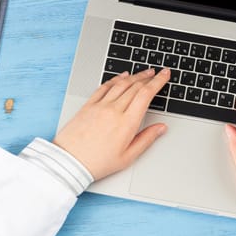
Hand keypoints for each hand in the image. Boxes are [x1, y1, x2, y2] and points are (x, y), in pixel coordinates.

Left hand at [53, 68, 169, 180]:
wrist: (70, 161)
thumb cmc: (98, 162)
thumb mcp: (128, 157)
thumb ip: (147, 139)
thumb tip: (161, 128)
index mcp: (127, 123)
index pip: (146, 94)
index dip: (158, 82)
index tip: (165, 75)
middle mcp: (114, 110)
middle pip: (135, 86)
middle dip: (149, 77)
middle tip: (157, 72)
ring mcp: (100, 106)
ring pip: (121, 84)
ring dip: (134, 76)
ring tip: (143, 73)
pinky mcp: (89, 105)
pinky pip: (104, 87)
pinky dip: (115, 79)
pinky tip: (121, 77)